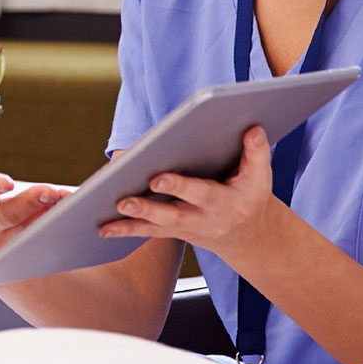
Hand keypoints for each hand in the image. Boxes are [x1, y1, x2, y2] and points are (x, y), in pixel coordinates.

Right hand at [0, 107, 64, 271]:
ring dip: (48, 216)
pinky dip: (56, 226)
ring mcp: (3, 243)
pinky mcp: (22, 252)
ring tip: (66, 200)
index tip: (6, 182)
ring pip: (28, 231)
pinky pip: (41, 240)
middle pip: (7, 215)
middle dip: (29, 203)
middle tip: (49, 192)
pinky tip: (72, 212)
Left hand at [98, 125, 280, 262]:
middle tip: (124, 200)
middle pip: (172, 214)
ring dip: (130, 223)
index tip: (158, 178)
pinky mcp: (173, 230)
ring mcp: (186, 228)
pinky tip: (102, 228)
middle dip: (148, 208)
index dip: (180, 186)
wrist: (248, 235)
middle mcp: (203, 219)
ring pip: (156, 227)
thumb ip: (256, 153)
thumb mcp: (260, 177)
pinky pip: (148, 232)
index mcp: (224, 203)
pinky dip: (125, 230)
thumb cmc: (250, 196)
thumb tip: (252, 128)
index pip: (201, 194)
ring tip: (104, 221)